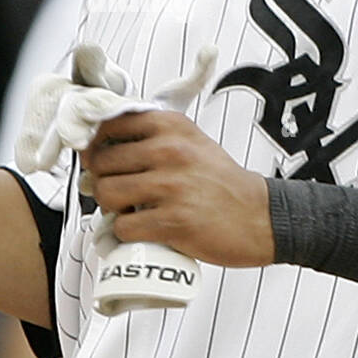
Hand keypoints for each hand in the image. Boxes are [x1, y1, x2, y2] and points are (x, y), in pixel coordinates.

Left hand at [82, 111, 275, 267]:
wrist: (261, 217)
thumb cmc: (221, 183)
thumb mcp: (191, 143)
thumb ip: (150, 140)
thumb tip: (96, 154)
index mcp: (171, 127)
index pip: (110, 123)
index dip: (96, 144)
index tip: (98, 158)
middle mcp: (170, 151)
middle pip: (102, 162)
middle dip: (102, 180)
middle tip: (116, 191)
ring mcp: (171, 186)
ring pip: (107, 193)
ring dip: (111, 208)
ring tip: (128, 211)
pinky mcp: (173, 221)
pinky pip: (124, 226)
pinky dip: (126, 233)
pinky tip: (141, 230)